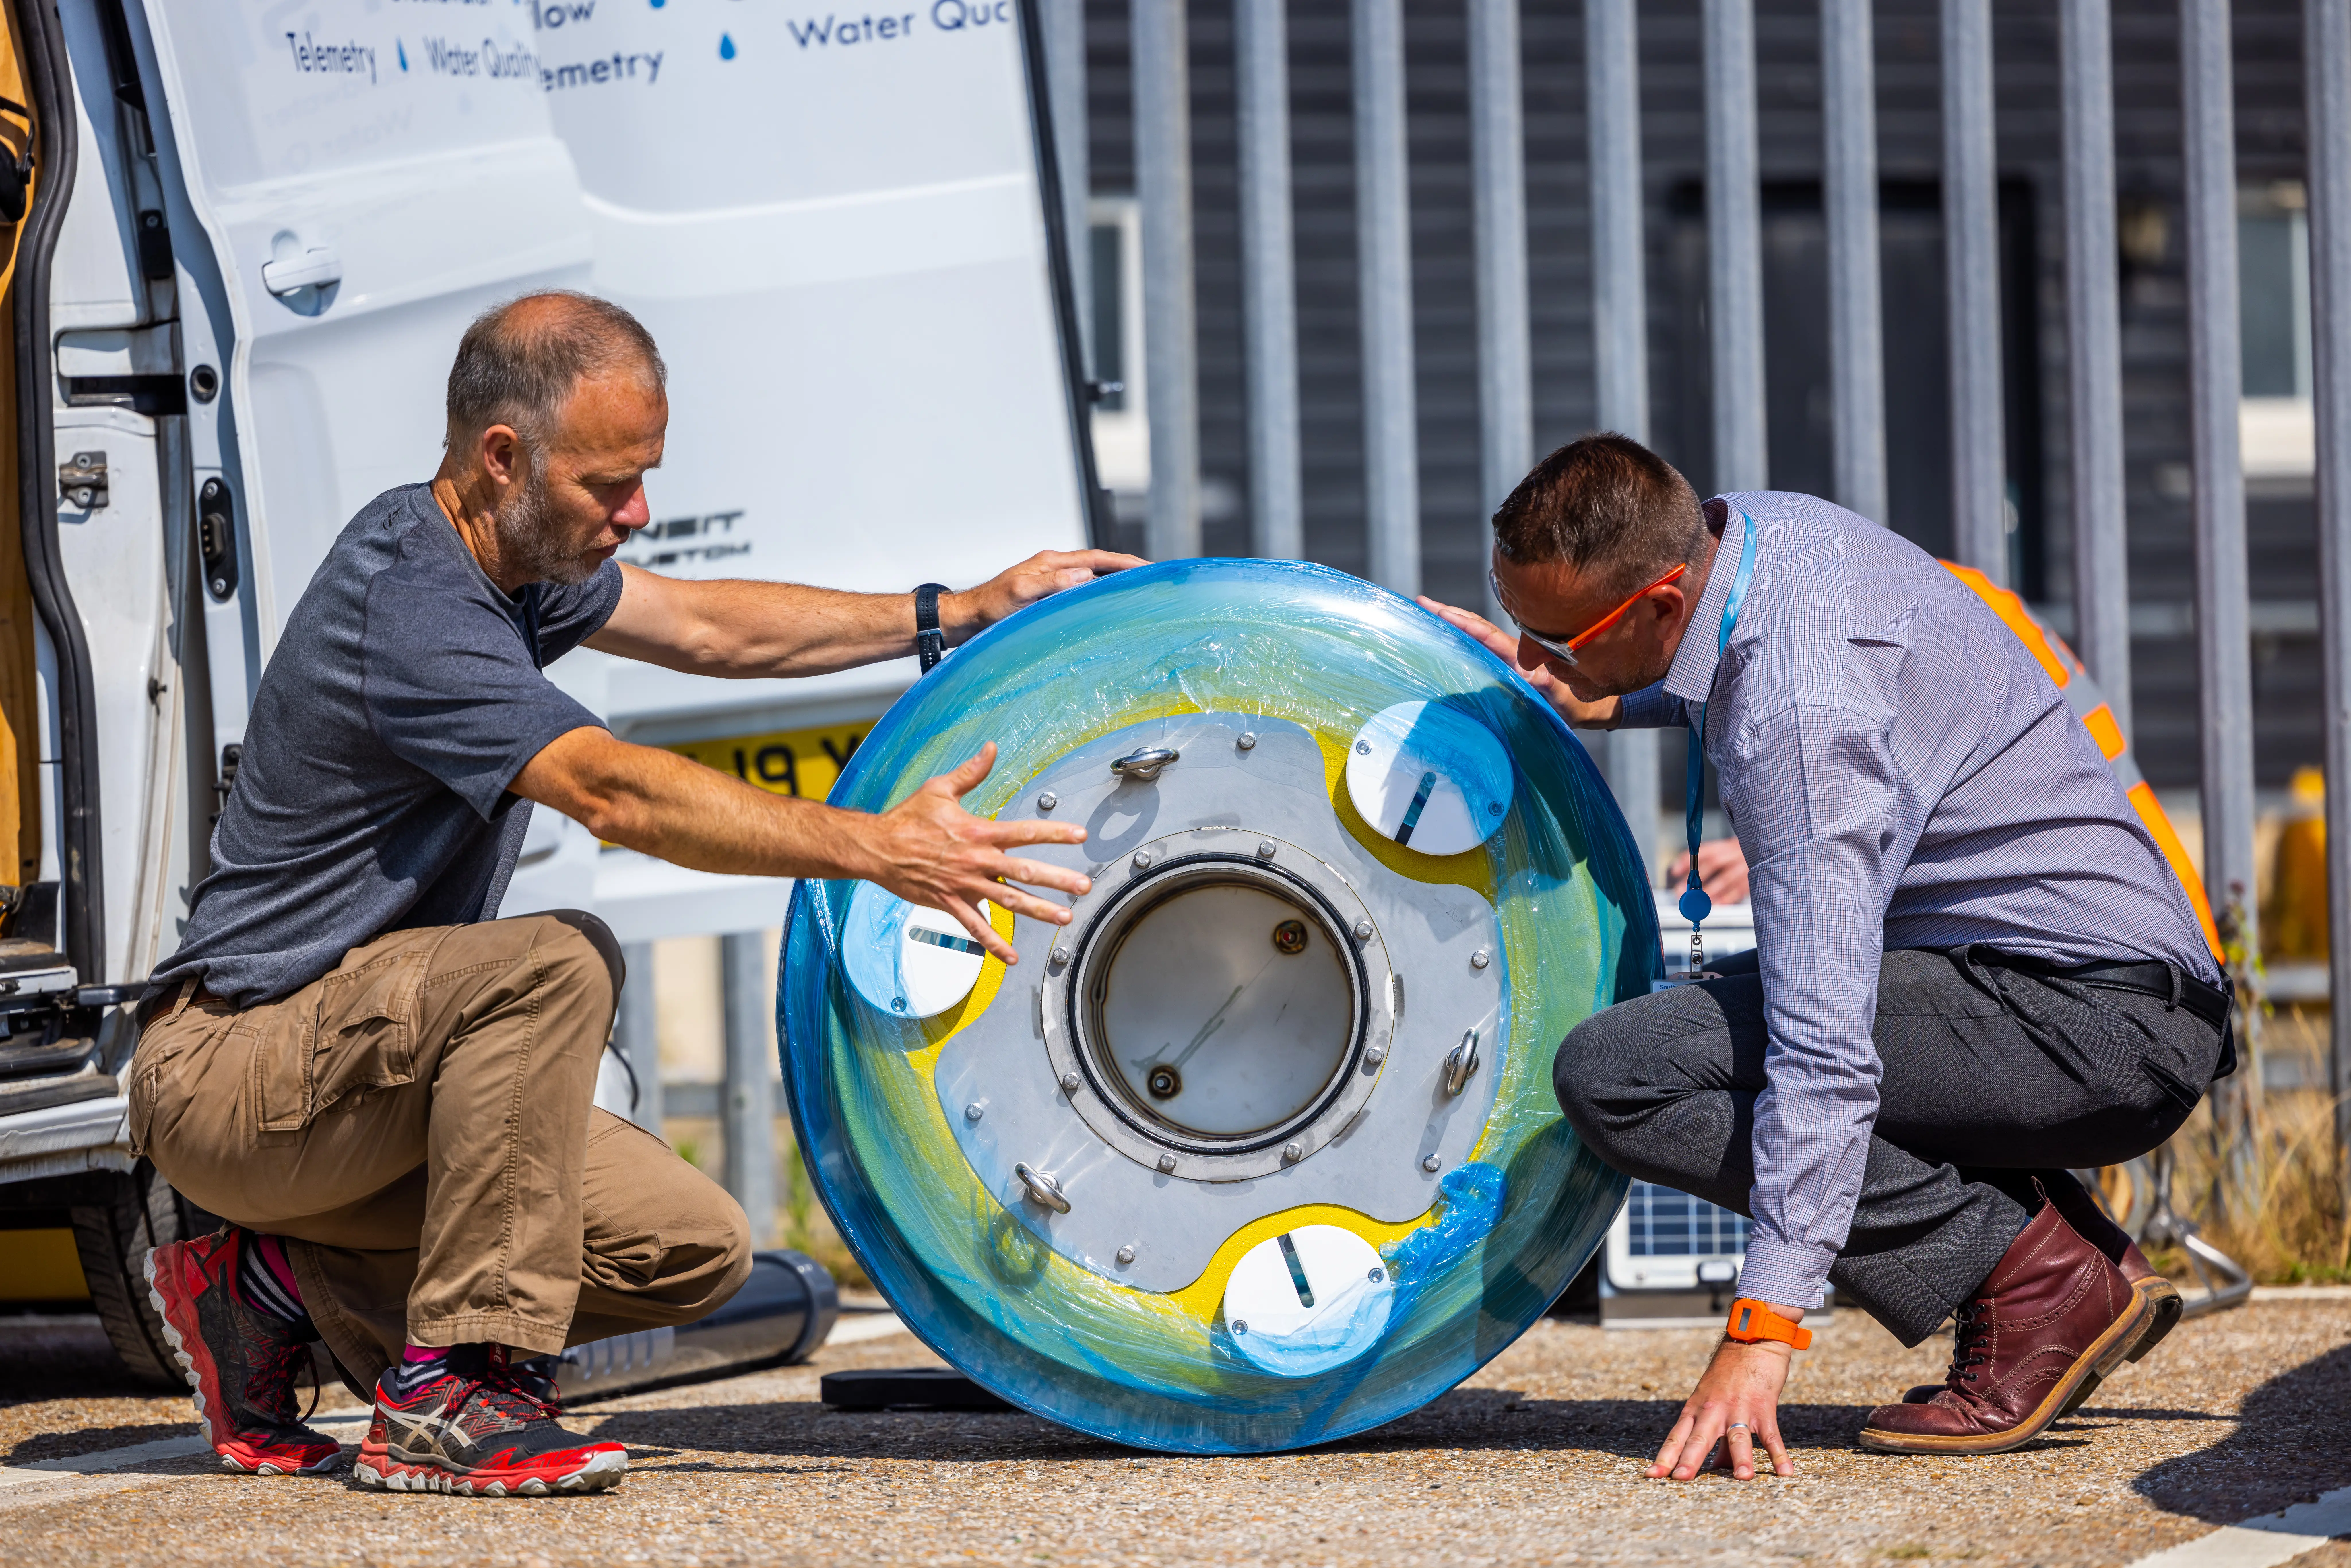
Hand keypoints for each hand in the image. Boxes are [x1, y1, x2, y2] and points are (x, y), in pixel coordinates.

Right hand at [858, 744, 1090, 963]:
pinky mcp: (950, 903)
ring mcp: (964, 884)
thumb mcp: (939, 789)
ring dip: (1039, 910)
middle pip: (1024, 871)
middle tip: (1083, 886)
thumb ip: (970, 772)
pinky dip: (994, 944)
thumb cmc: (908, 818)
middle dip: (1057, 879)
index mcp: (977, 832)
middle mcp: (976, 860)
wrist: (877, 848)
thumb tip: (991, 748)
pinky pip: (976, 928)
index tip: (1079, 835)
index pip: (1024, 832)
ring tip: (1065, 917)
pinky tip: (1012, 957)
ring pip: (1008, 902)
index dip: (1054, 833)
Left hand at [952, 549, 1146, 638]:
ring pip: (1090, 574)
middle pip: (1098, 562)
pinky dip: (1098, 591)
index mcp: (1051, 562)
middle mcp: (1053, 567)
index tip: (1147, 568)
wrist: (966, 617)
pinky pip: (1080, 588)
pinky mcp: (1046, 593)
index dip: (1124, 562)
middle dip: (1125, 567)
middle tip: (1151, 575)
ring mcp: (1050, 579)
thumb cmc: (989, 608)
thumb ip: (1052, 583)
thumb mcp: (1020, 593)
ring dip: (1113, 578)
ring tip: (1136, 586)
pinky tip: (1105, 601)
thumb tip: (1086, 575)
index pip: (1096, 558)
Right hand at [1416, 596, 1621, 729]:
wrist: (1590, 709)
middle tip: (1421, 602)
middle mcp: (1512, 653)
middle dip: (1449, 614)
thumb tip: (1535, 676)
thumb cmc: (1576, 705)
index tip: (1438, 610)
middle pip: (1477, 627)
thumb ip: (1549, 686)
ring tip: (1427, 611)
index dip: (1461, 622)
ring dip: (1454, 623)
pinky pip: (1481, 648)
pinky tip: (1446, 635)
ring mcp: (1508, 659)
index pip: (1486, 635)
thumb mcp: (1562, 698)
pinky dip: (1463, 638)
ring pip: (1478, 635)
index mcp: (1520, 657)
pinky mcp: (1507, 668)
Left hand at [1648, 1335, 1795, 1480]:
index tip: (1651, 1476)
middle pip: (1699, 1438)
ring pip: (1737, 1435)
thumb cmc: (1729, 1375)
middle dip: (1690, 1460)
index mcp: (1696, 1409)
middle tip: (1680, 1479)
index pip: (1677, 1437)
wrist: (1750, 1340)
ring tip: (1742, 1478)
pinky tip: (1786, 1472)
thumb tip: (1717, 1469)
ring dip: (1741, 1457)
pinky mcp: (1763, 1406)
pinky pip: (1771, 1434)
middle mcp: (1713, 1410)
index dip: (1665, 1456)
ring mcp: (1738, 1408)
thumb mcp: (1713, 1403)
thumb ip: (1717, 1439)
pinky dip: (1779, 1453)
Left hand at [1667, 836, 1750, 903]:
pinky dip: (1726, 898)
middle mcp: (1736, 852)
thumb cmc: (1739, 856)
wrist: (1768, 854)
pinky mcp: (1754, 879)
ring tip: (1696, 901)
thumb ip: (1704, 858)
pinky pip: (1739, 890)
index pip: (1704, 849)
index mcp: (1726, 845)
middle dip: (1696, 878)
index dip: (1688, 859)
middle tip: (1681, 891)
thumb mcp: (1724, 851)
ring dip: (1709, 891)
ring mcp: (1746, 865)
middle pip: (1714, 862)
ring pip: (1726, 878)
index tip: (1674, 870)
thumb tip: (1678, 868)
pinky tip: (1716, 905)